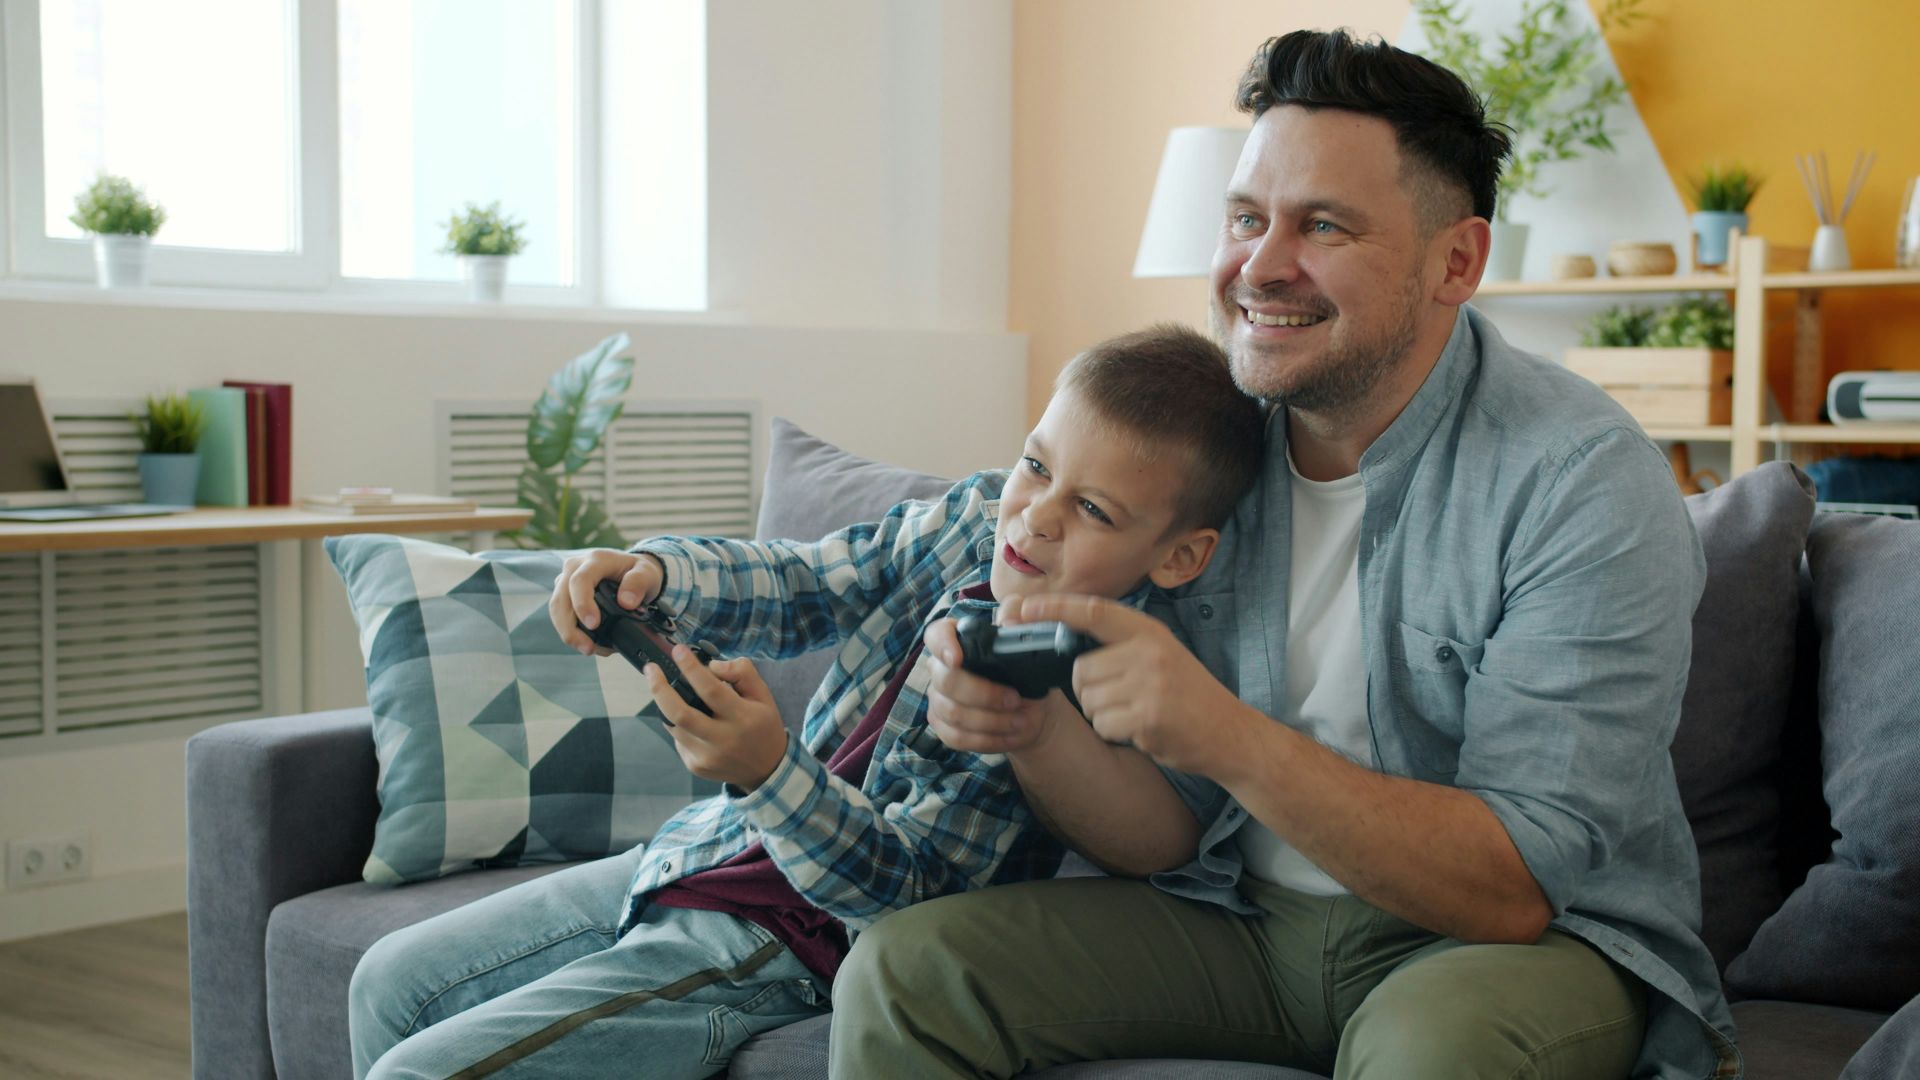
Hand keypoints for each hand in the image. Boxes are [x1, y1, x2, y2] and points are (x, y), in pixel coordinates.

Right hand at [549, 549, 664, 655]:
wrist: (632, 570)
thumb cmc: (639, 571)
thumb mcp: (647, 573)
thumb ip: (639, 583)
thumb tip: (626, 602)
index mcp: (595, 560)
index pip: (580, 581)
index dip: (583, 604)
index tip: (594, 624)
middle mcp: (575, 567)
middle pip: (561, 599)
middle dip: (570, 628)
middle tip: (588, 648)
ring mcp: (566, 580)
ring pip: (556, 609)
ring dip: (568, 632)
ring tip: (588, 649)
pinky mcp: (565, 594)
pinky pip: (560, 614)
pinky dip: (571, 631)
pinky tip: (587, 643)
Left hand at [646, 649, 789, 790]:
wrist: (766, 769)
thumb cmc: (762, 726)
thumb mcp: (763, 695)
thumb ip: (742, 673)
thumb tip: (711, 665)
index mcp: (743, 718)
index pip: (711, 690)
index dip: (691, 668)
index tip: (678, 651)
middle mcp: (723, 740)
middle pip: (680, 714)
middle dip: (659, 689)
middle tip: (651, 669)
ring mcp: (706, 756)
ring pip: (673, 725)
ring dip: (666, 703)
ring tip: (666, 689)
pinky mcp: (695, 766)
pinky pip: (678, 738)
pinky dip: (678, 724)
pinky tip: (690, 719)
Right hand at [921, 617, 1065, 754]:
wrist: (1032, 710)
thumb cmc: (1026, 673)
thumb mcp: (1030, 648)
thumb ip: (1018, 625)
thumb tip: (1010, 620)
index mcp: (958, 641)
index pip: (936, 634)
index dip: (942, 645)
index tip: (958, 659)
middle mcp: (941, 668)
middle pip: (946, 680)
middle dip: (983, 694)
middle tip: (1015, 699)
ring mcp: (939, 698)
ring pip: (952, 712)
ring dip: (990, 720)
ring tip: (1020, 720)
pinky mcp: (943, 726)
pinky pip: (956, 737)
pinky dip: (986, 739)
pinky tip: (1009, 736)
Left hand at [1001, 593, 1258, 777]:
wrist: (1229, 733)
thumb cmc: (1188, 695)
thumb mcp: (1161, 654)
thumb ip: (1121, 646)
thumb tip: (1068, 649)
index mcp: (1148, 631)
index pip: (1093, 612)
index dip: (1054, 608)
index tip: (1024, 608)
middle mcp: (1148, 652)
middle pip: (1080, 669)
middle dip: (1090, 690)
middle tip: (1125, 699)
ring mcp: (1148, 684)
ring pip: (1088, 700)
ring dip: (1104, 714)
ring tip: (1137, 713)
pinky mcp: (1147, 717)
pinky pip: (1103, 724)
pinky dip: (1115, 732)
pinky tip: (1143, 729)